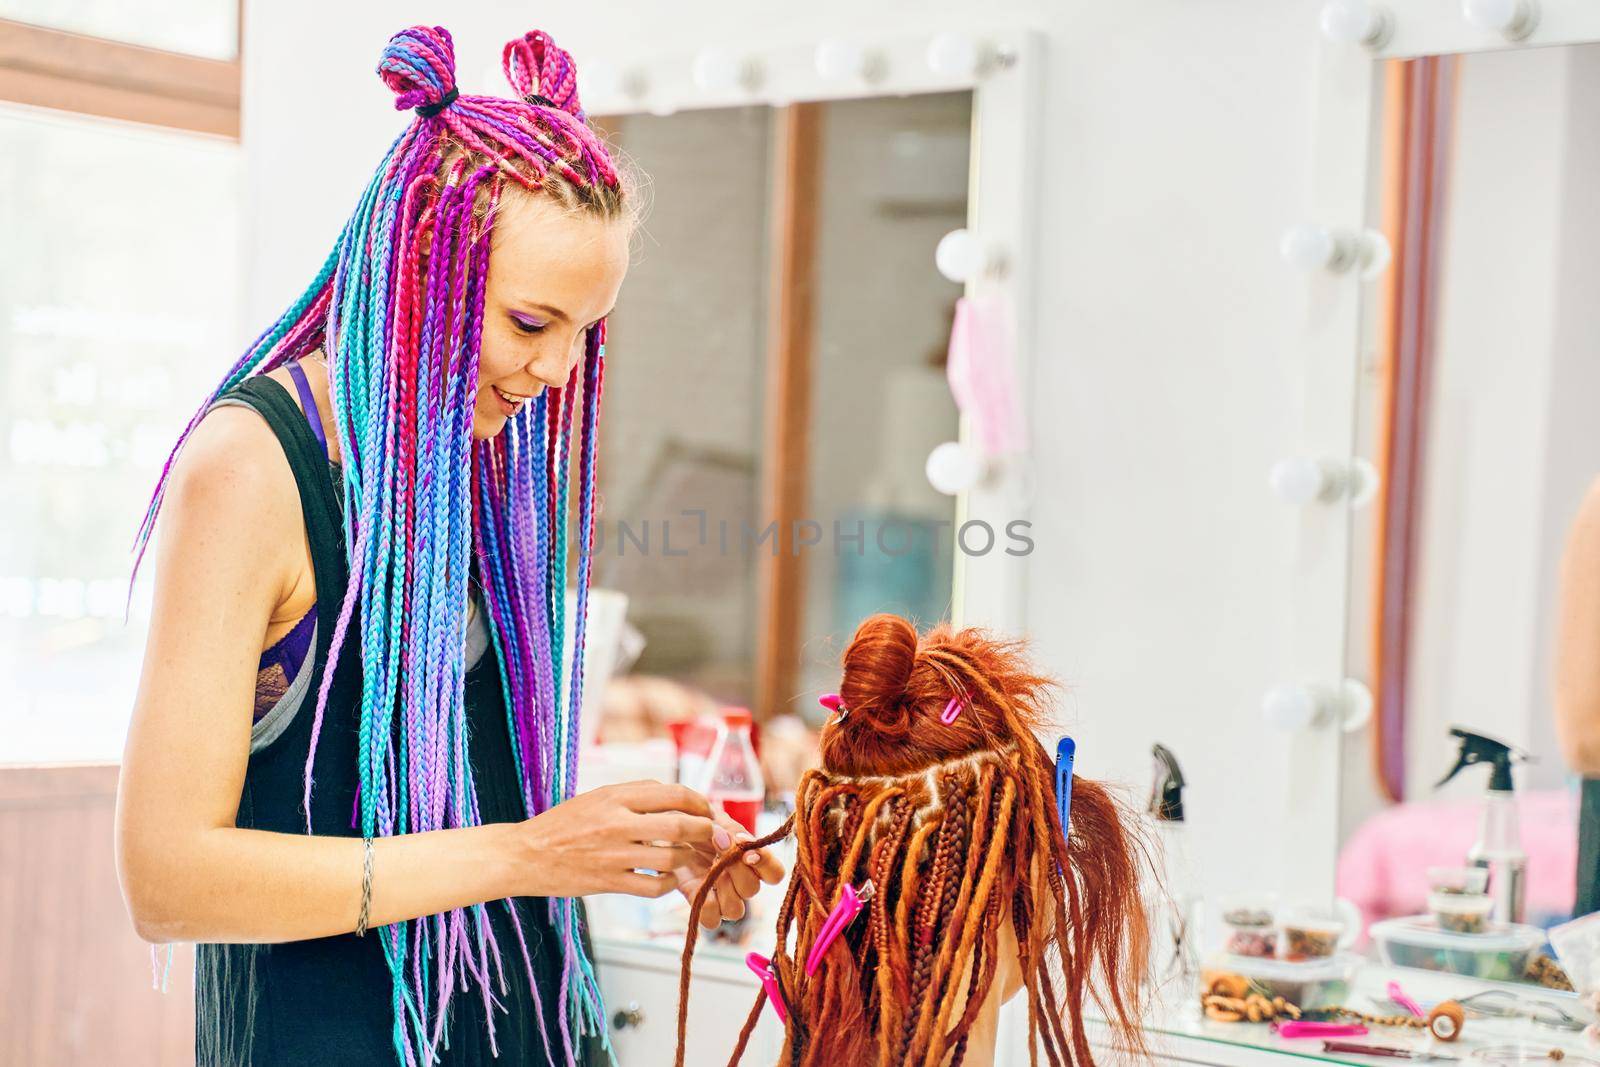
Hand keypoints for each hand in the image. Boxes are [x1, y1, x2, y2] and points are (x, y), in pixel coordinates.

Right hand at [513, 780, 720, 898]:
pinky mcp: (608, 882)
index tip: (708, 811)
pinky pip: (654, 886)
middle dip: (705, 832)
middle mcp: (617, 822)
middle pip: (679, 825)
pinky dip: (667, 883)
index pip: (673, 794)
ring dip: (687, 859)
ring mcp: (613, 854)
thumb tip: (676, 797)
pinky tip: (665, 879)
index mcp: (615, 795)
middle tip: (714, 837)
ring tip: (687, 858)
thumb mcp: (597, 797)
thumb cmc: (563, 824)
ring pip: (671, 858)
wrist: (524, 855)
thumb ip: (635, 795)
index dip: (699, 803)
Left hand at [676, 805, 785, 929]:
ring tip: (709, 868)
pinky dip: (705, 905)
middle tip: (718, 845)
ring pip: (735, 910)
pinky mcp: (700, 905)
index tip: (745, 847)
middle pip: (752, 889)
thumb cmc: (700, 825)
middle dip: (736, 868)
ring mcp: (722, 898)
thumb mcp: (718, 820)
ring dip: (722, 889)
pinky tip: (698, 884)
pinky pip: (711, 920)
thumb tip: (738, 842)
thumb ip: (732, 830)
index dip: (765, 864)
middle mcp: (742, 884)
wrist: (671, 833)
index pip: (775, 874)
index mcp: (754, 863)